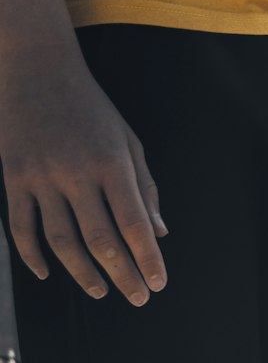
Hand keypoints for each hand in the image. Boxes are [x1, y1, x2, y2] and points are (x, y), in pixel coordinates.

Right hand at [0, 49, 166, 304]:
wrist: (34, 64)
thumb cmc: (91, 108)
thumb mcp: (127, 140)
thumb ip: (145, 188)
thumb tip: (158, 235)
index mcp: (110, 162)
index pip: (134, 223)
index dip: (148, 259)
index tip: (159, 284)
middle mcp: (75, 171)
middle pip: (102, 240)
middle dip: (123, 276)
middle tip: (138, 298)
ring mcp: (41, 175)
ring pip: (62, 241)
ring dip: (83, 274)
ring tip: (100, 291)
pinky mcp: (14, 176)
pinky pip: (22, 227)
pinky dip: (32, 256)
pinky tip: (47, 274)